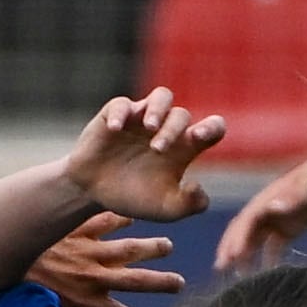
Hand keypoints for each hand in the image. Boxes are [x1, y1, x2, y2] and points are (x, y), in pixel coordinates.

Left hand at [28, 212, 185, 306]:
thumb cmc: (16, 292)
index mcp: (86, 302)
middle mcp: (93, 277)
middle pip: (136, 281)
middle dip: (160, 283)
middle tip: (180, 283)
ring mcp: (87, 251)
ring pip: (128, 248)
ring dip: (150, 247)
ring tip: (166, 246)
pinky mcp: (76, 229)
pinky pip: (104, 220)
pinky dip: (119, 217)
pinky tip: (131, 214)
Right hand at [61, 90, 222, 226]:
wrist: (94, 194)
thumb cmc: (134, 198)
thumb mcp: (166, 209)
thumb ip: (189, 204)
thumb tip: (197, 186)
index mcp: (184, 148)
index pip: (212, 128)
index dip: (212, 127)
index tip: (199, 137)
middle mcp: (166, 128)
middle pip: (181, 115)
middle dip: (172, 130)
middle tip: (157, 150)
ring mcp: (141, 120)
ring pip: (161, 97)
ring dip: (158, 109)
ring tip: (149, 127)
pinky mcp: (115, 115)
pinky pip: (122, 104)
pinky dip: (120, 113)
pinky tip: (115, 129)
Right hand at [211, 153, 306, 271]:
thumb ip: (293, 195)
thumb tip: (271, 205)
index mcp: (272, 196)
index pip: (248, 218)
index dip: (238, 236)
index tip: (231, 257)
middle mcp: (271, 206)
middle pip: (245, 227)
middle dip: (231, 246)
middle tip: (220, 268)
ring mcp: (281, 216)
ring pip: (256, 237)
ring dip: (246, 254)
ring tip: (238, 275)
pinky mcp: (292, 226)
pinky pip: (274, 244)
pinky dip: (269, 259)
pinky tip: (267, 275)